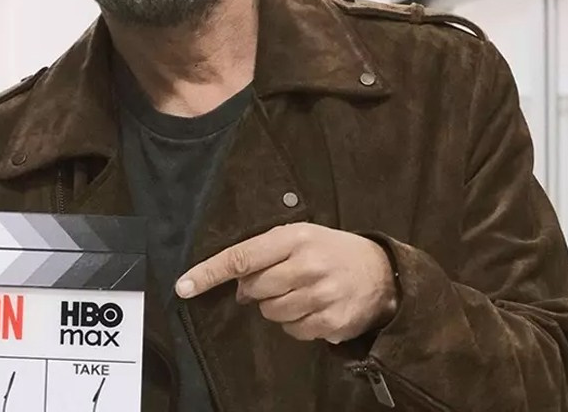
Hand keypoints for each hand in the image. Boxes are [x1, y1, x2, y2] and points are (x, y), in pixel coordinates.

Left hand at [176, 223, 397, 343]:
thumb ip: (264, 253)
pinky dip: (295, 323)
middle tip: (276, 281)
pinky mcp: (332, 323)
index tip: (184, 286)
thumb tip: (234, 285)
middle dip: (255, 290)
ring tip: (298, 292)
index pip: (241, 257)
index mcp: (295, 239)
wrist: (383, 273)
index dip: (209, 273)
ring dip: (275, 307)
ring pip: (271, 313)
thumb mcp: (300, 236)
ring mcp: (321, 297)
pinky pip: (293, 331)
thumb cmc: (331, 250)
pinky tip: (312, 307)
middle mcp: (308, 267)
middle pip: (254, 290)